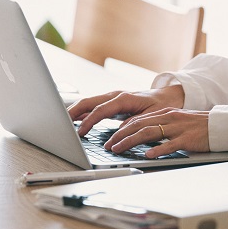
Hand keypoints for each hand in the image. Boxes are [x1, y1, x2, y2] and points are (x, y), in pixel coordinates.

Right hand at [68, 85, 185, 136]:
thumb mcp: (152, 117)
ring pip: (88, 102)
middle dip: (73, 112)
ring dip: (74, 111)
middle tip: (60, 124)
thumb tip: (119, 134)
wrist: (167, 96)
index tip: (80, 133)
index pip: (100, 110)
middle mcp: (115, 95)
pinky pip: (93, 106)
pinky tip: (74, 120)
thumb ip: (134, 124)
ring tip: (61, 123)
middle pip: (88, 101)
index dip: (89, 121)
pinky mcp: (111, 103)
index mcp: (124, 98)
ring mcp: (112, 98)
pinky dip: (82, 112)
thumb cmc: (161, 106)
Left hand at [104, 108, 210, 157]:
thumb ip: (162, 127)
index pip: (138, 120)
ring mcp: (178, 128)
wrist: (221, 125)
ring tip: (119, 149)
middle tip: (109, 146)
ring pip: (149, 133)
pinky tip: (148, 155)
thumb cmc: (199, 126)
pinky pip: (170, 144)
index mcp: (166, 114)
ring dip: (131, 142)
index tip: (111, 139)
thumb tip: (144, 137)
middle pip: (139, 125)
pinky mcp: (187, 139)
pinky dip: (157, 150)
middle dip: (120, 136)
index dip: (122, 129)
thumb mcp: (178, 122)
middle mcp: (169, 118)